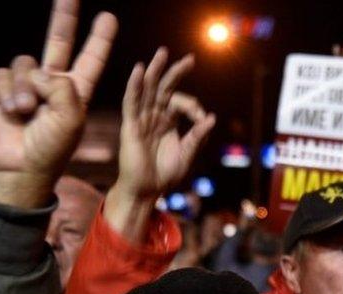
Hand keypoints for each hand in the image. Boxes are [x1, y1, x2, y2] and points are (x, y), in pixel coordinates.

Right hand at [0, 0, 117, 207]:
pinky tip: (13, 111)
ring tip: (27, 111)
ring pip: (26, 63)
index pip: (91, 60)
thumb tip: (39, 72)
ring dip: (26, 86)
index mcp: (76, 91)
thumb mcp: (70, 117)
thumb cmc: (51, 149)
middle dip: (64, 17)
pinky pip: (3, 75)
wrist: (20, 169)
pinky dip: (8, 91)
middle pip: (58, 42)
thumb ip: (62, 86)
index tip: (109, 18)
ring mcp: (26, 85)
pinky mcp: (1, 89)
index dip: (99, 40)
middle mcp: (52, 83)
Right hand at [106, 47, 215, 241]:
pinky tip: (140, 71)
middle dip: (176, 73)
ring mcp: (141, 120)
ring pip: (148, 90)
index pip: (181, 103)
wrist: (147, 192)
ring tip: (162, 53)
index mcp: (168, 123)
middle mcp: (154, 117)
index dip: (193, 106)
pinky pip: (132, 103)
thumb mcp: (186, 154)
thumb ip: (197, 137)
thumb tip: (211, 118)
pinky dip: (135, 86)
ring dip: (155, 71)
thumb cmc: (164, 176)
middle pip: (164, 89)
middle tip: (190, 59)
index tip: (201, 118)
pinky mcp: (131, 126)